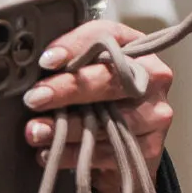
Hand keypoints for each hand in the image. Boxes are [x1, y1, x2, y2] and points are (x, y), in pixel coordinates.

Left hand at [23, 20, 175, 192]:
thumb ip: (74, 57)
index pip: (110, 38)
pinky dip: (72, 154)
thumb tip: (46, 62)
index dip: (76, 48)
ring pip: (108, 120)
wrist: (124, 141)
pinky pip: (107, 151)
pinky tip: (48, 152)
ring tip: (35, 131)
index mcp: (139, 51)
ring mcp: (155, 115)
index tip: (47, 61)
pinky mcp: (150, 147)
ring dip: (65, 127)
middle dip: (69, 89)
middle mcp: (155, 80)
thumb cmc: (104, 97)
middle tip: (36, 98)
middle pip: (112, 80)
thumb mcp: (91, 68)